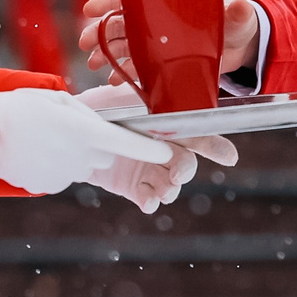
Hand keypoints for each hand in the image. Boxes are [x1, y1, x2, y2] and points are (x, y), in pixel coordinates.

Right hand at [0, 87, 171, 195]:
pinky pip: (63, 174)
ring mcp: (66, 174)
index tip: (167, 152)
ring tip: (46, 138)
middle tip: (70, 128)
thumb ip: (85, 114)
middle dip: (97, 143)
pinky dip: (56, 165)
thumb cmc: (20, 108)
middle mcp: (81, 156)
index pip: (128, 143)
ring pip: (83, 164)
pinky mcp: (50, 186)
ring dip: (74, 153)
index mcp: (86, 131)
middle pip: (105, 153)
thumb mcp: (57, 99)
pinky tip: (36, 151)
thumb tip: (98, 127)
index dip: (151, 149)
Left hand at [73, 84, 239, 212]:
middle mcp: (163, 148)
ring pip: (170, 184)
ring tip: (163, 191)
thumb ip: (149, 101)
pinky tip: (149, 201)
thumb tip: (171, 95)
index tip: (229, 158)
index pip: (198, 134)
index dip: (216, 146)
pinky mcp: (132, 186)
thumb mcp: (123, 98)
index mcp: (167, 124)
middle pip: (186, 162)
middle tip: (178, 174)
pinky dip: (151, 201)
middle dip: (186, 170)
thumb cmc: (98, 107)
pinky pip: (148, 197)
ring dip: (170, 189)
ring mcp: (148, 168)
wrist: (67, 130)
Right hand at [81, 0, 262, 79]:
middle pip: (122, 25)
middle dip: (100, 33)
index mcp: (169, 5)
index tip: (89, 9)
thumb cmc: (237, 23)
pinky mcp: (164, 63)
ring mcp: (159, 44)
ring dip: (107, 54)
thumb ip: (237, 12)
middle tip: (86, 44)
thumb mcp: (238, 16)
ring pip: (125, 46)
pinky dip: (124, 73)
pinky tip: (115, 80)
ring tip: (95, 64)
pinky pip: (137, 67)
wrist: (242, 45)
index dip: (110, 2)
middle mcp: (159, 23)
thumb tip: (241, 6)